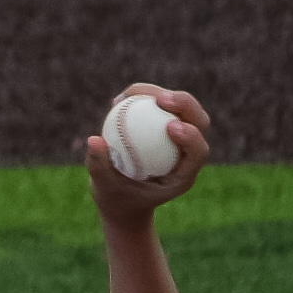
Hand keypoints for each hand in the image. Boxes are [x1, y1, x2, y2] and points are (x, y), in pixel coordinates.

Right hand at [80, 83, 211, 226]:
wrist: (121, 200)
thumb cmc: (116, 199)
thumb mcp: (104, 188)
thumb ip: (99, 166)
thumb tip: (93, 139)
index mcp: (183, 176)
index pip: (198, 152)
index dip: (191, 136)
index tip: (169, 126)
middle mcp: (186, 154)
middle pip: (199, 121)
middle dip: (185, 104)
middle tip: (159, 99)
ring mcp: (179, 138)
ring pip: (181, 107)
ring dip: (158, 93)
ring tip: (127, 95)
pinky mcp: (164, 126)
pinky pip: (159, 106)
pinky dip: (142, 97)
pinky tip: (119, 99)